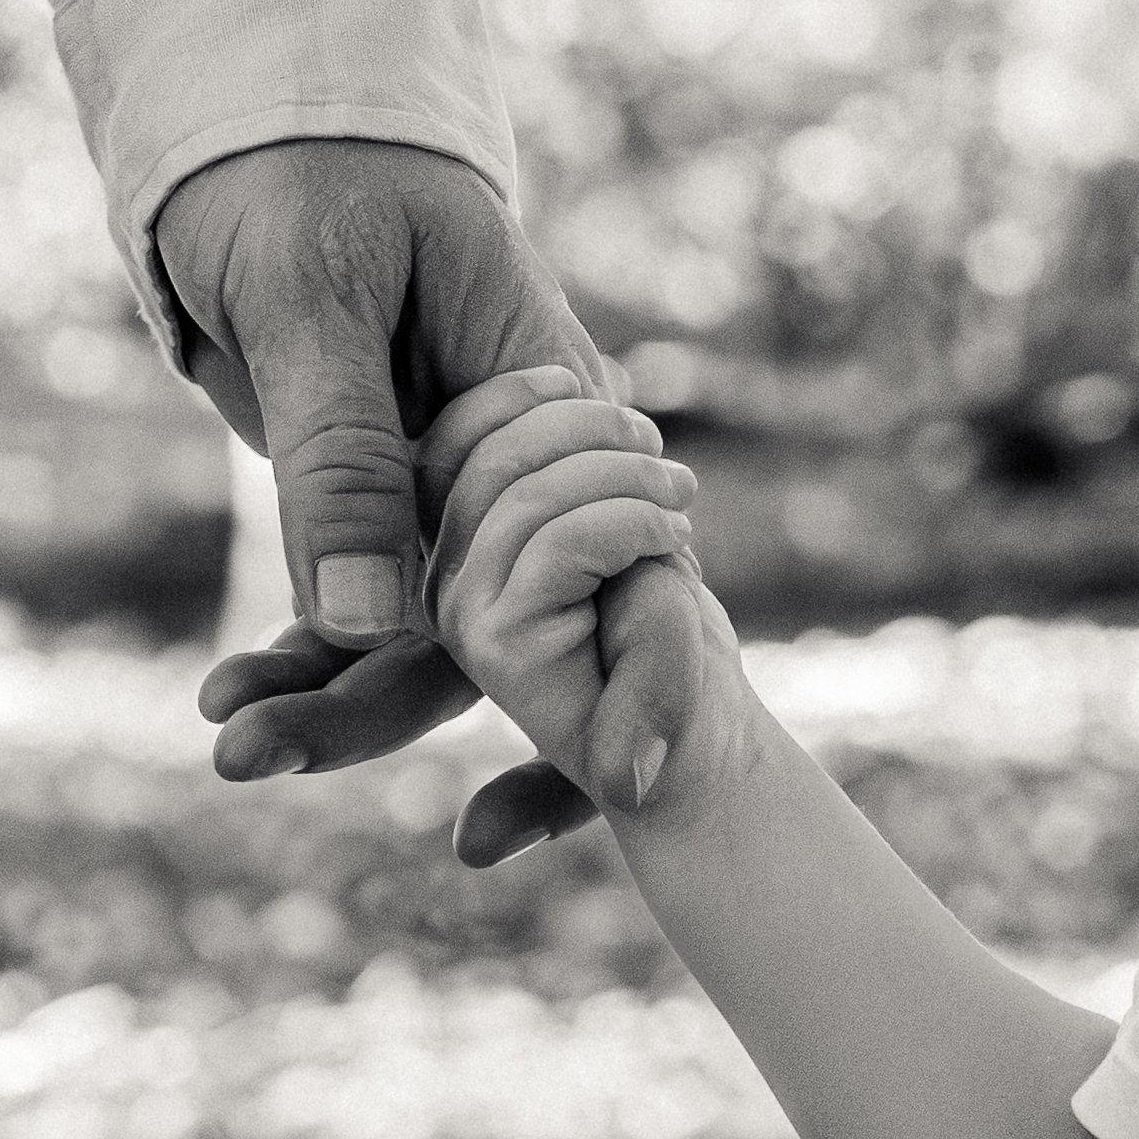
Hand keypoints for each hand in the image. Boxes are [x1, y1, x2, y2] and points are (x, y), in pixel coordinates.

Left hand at [159, 140, 701, 857]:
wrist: (258, 121)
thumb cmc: (303, 173)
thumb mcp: (314, 302)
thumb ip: (342, 460)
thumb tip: (362, 625)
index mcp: (547, 400)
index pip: (592, 570)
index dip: (594, 691)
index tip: (561, 798)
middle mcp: (517, 462)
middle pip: (485, 619)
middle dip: (375, 705)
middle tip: (250, 756)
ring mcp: (453, 486)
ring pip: (412, 625)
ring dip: (323, 690)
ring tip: (223, 740)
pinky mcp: (386, 499)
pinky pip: (355, 595)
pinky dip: (300, 647)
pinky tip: (231, 694)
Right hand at [418, 373, 717, 823]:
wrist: (700, 748)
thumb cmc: (663, 628)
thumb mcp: (616, 521)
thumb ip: (570, 463)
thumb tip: (564, 408)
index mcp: (456, 536)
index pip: (453, 434)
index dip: (519, 393)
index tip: (604, 390)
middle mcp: (438, 573)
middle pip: (491, 453)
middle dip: (592, 430)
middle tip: (666, 467)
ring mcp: (459, 609)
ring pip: (532, 495)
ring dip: (629, 480)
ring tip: (677, 499)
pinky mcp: (496, 642)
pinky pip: (566, 540)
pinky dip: (635, 525)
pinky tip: (672, 543)